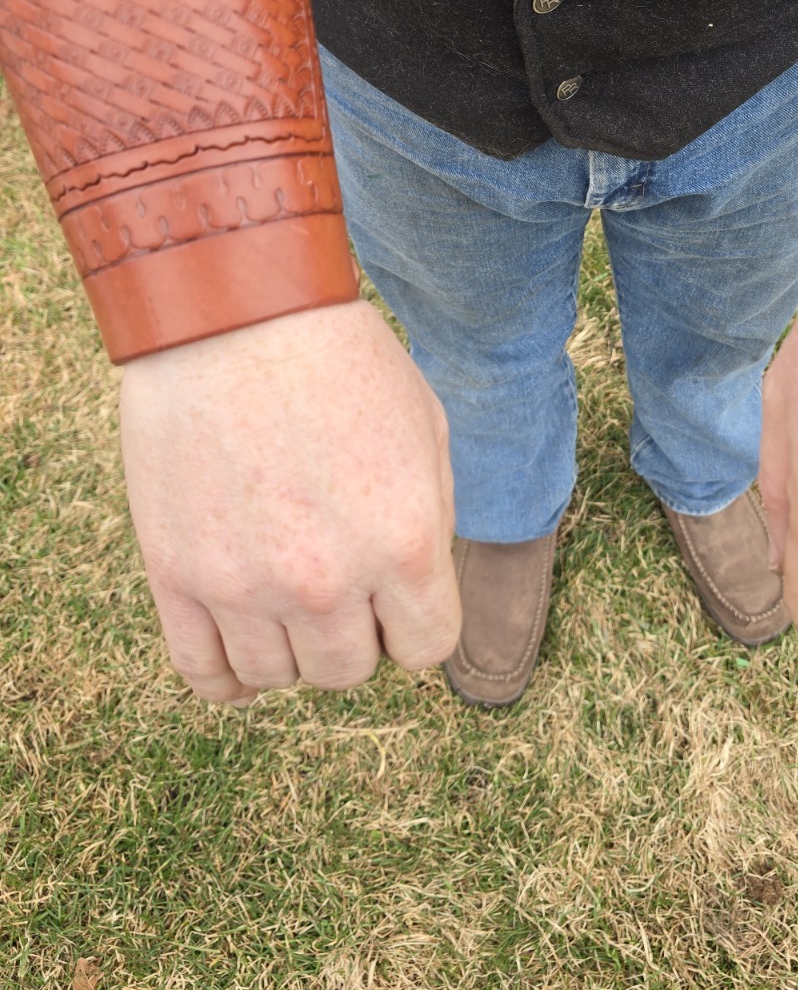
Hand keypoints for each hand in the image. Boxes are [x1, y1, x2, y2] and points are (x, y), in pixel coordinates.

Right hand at [119, 299, 460, 706]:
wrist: (235, 313)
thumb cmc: (339, 357)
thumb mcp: (424, 426)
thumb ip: (430, 516)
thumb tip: (418, 582)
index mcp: (405, 543)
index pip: (425, 648)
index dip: (414, 622)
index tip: (396, 594)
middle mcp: (328, 580)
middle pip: (349, 670)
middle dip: (355, 633)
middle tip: (339, 581)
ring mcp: (246, 586)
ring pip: (280, 676)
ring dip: (292, 647)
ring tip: (288, 595)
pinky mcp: (177, 576)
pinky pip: (204, 673)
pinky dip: (228, 677)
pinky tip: (242, 647)